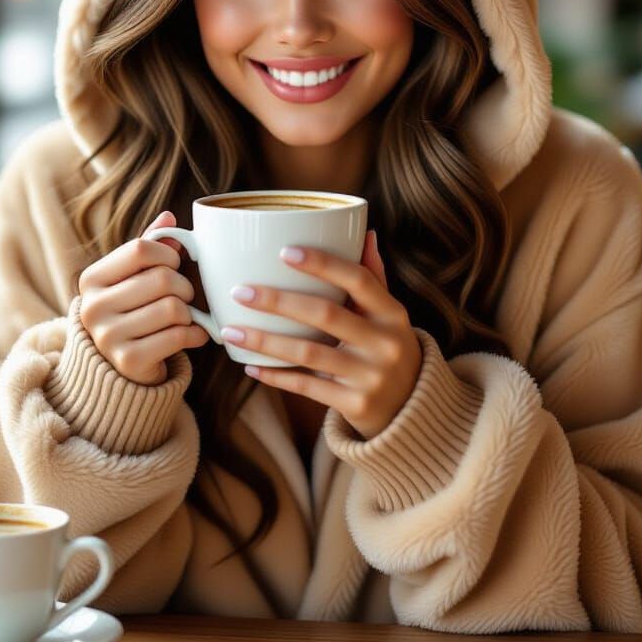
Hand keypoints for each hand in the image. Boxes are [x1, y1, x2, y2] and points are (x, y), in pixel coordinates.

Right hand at [77, 211, 208, 385]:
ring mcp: (107, 336)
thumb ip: (149, 246)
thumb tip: (169, 216)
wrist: (121, 367)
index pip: (140, 249)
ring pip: (174, 308)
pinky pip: (179, 336)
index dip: (168, 254)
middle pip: (163, 279)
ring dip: (190, 312)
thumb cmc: (133, 311)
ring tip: (184, 316)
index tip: (173, 265)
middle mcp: (93, 307)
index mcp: (91, 279)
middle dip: (185, 286)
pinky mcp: (128, 361)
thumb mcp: (134, 276)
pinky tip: (192, 334)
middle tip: (184, 295)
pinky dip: (196, 333)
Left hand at [221, 230, 422, 439]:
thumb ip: (374, 277)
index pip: (358, 280)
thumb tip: (366, 232)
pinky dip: (277, 377)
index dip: (322, 264)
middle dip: (278, 301)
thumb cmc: (389, 348)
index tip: (284, 252)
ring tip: (231, 331)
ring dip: (266, 342)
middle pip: (325, 314)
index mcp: (392, 313)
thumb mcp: (390, 315)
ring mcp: (370, 376)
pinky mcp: (355, 404)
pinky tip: (251, 367)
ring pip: (309, 354)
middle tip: (240, 292)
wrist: (410, 409)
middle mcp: (385, 343)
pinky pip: (307, 387)